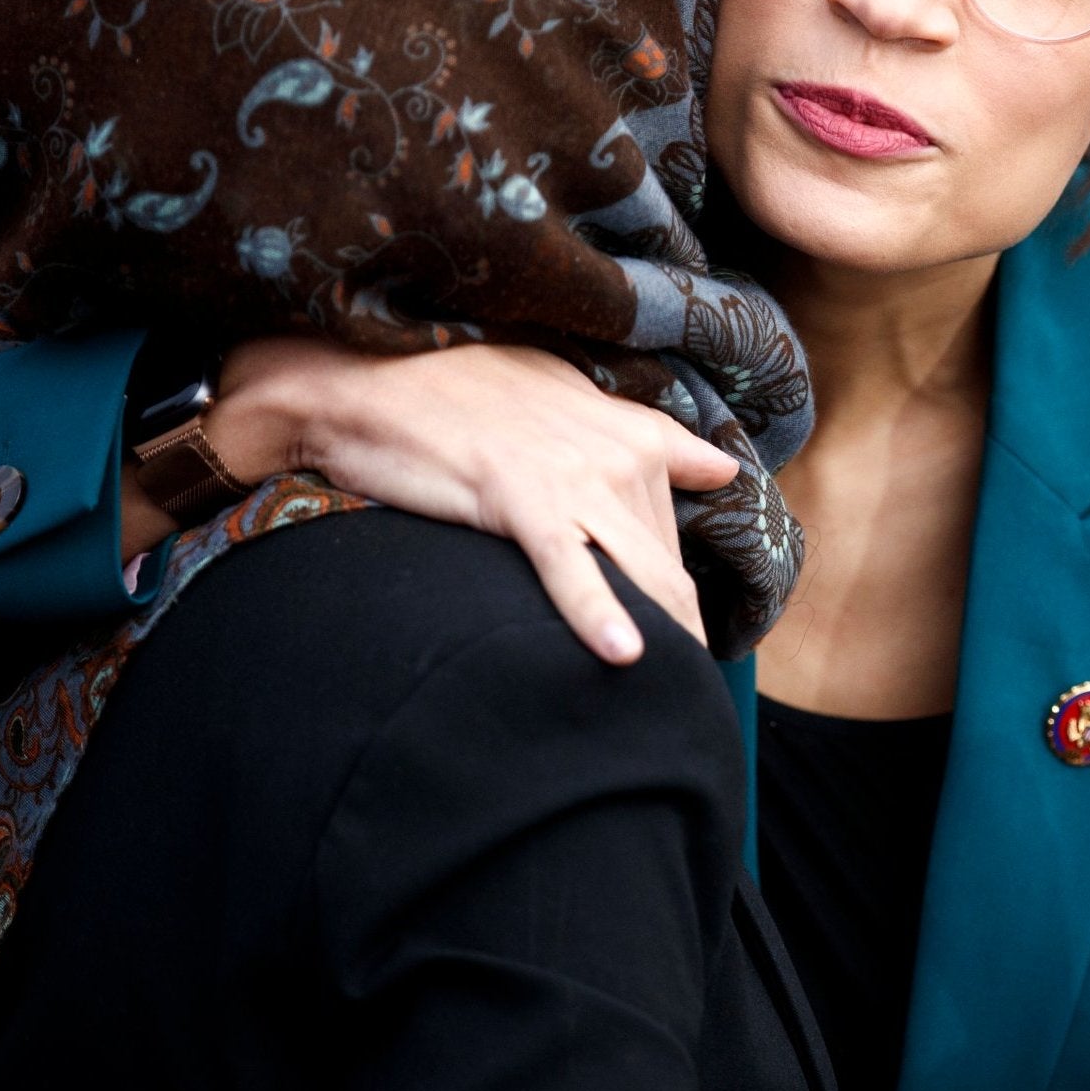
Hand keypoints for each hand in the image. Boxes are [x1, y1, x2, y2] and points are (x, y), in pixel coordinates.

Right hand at [190, 336, 740, 662]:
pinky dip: (597, 611)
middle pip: (665, 566)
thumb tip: (724, 466)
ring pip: (640, 572)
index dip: (683, 594)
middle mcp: (621, 456)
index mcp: (635, 436)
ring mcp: (575, 478)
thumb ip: (647, 433)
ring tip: (673, 706)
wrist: (366, 384)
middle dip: (677, 633)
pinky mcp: (523, 498)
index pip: (677, 533)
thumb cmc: (459, 390)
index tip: (694, 649)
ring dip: (665, 637)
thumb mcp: (567, 393)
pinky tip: (622, 654)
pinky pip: (571, 566)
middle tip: (679, 702)